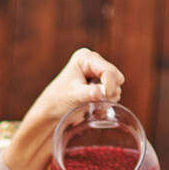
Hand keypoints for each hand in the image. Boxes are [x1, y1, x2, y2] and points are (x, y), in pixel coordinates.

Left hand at [2, 49, 126, 169]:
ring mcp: (97, 73)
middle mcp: (93, 62)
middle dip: (110, 91)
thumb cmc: (58, 101)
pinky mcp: (100, 84)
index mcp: (85, 58)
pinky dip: (107, 101)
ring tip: (92, 105)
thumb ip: (88, 94)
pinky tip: (95, 107)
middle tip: (97, 102)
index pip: (108, 70)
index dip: (110, 85)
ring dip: (108, 98)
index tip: (104, 99)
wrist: (51, 111)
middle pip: (116, 76)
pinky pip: (113, 92)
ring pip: (117, 86)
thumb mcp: (73, 97)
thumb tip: (100, 93)